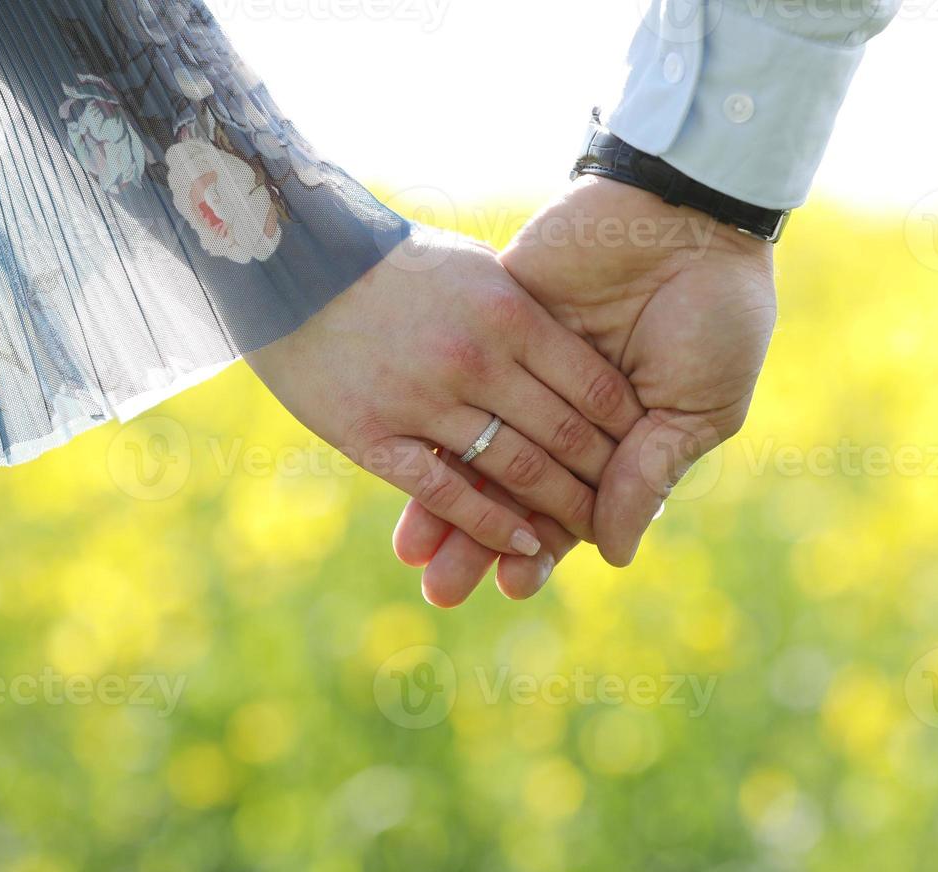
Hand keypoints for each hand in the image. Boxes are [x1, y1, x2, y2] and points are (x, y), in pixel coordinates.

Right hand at [246, 226, 644, 557]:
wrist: (291, 262)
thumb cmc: (391, 261)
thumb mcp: (472, 267)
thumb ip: (524, 309)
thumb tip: (578, 342)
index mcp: (507, 311)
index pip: (591, 383)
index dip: (628, 424)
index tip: (646, 448)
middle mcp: (475, 360)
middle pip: (563, 434)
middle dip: (603, 476)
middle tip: (626, 503)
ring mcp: (423, 401)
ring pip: (513, 470)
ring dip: (558, 508)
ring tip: (588, 530)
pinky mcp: (373, 436)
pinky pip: (445, 491)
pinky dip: (490, 524)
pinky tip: (523, 544)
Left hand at [393, 177, 776, 603]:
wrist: (690, 213)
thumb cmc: (717, 314)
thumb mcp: (697, 407)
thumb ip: (647, 476)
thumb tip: (610, 555)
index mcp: (618, 438)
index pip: (567, 508)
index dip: (538, 547)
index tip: (512, 584)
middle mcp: (562, 413)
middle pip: (508, 491)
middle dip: (477, 542)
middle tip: (441, 589)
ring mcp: (524, 368)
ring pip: (474, 448)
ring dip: (444, 503)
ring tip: (415, 555)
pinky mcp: (496, 320)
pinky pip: (456, 386)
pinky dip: (433, 428)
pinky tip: (407, 474)